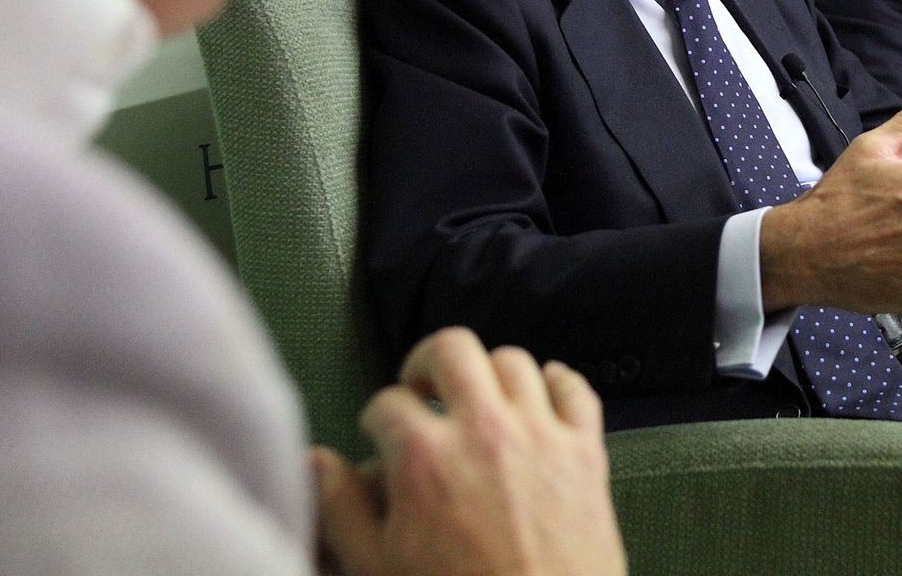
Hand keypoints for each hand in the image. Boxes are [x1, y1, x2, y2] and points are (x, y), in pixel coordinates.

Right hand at [313, 329, 626, 575]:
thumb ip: (340, 508)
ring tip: (477, 401)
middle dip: (427, 363)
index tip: (382, 434)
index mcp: (425, 457)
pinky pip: (574, 388)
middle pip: (452, 349)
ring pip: (512, 362)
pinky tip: (540, 397)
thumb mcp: (377, 567)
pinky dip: (556, 383)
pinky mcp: (585, 450)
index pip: (388, 402)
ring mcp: (540, 434)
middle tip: (423, 389)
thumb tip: (315, 460)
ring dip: (488, 375)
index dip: (377, 418)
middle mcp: (483, 429)